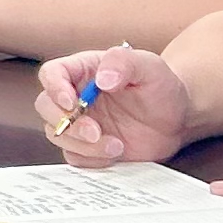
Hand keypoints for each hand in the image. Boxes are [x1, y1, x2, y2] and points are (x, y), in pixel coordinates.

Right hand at [36, 44, 190, 166]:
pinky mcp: (87, 147)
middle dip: (66, 122)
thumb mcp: (149, 66)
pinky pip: (74, 156)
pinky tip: (115, 153)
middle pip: (45, 106)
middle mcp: (75, 96)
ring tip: (117, 146)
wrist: (177, 119)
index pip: (51, 74)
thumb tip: (102, 79)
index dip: (54, 88)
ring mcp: (79, 123)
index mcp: (83, 70)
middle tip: (95, 131)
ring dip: (82, 145)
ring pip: (57, 134)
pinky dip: (91, 160)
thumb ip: (124, 63)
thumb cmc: (161, 87)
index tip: (72, 102)